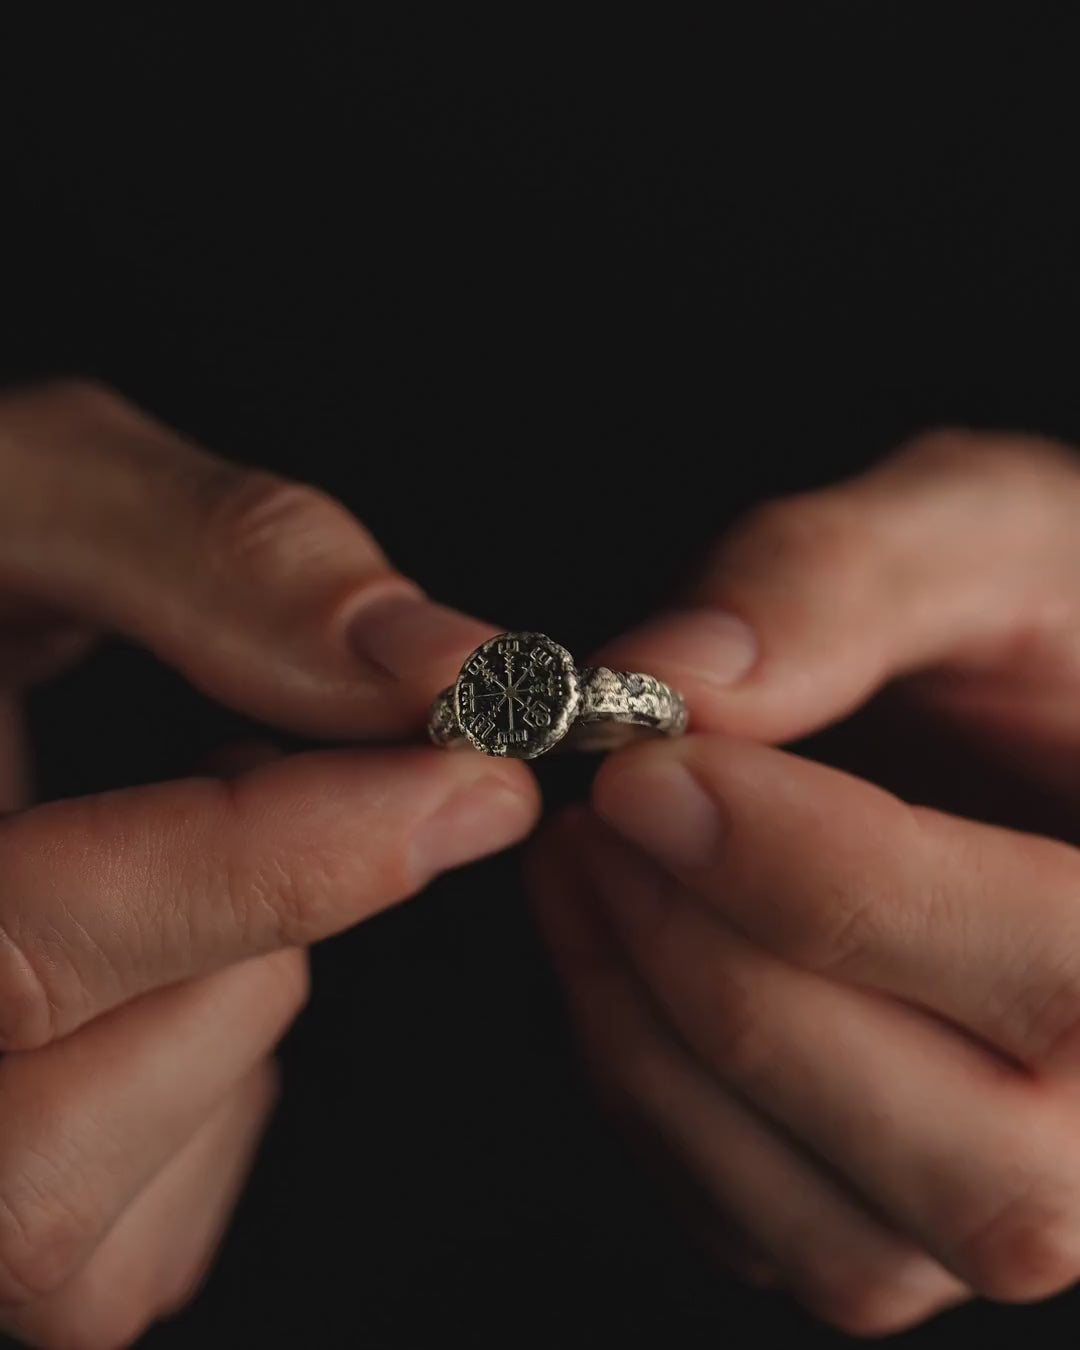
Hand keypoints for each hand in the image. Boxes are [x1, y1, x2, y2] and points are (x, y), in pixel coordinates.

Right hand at [0, 381, 538, 1348]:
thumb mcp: (32, 493)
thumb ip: (219, 559)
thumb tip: (445, 662)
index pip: (23, 950)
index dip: (266, 871)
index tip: (464, 777)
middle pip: (55, 1150)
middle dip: (251, 941)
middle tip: (274, 779)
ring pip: (119, 1212)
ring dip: (237, 998)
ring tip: (194, 846)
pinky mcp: (3, 1213)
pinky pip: (149, 1231)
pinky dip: (219, 1084)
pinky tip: (178, 952)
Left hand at [528, 429, 1079, 1335]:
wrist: (1037, 712)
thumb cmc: (1046, 619)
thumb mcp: (984, 534)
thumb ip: (842, 580)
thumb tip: (670, 679)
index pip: (1042, 971)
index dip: (808, 870)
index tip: (646, 767)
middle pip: (956, 1154)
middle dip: (725, 969)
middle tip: (604, 814)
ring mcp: (1028, 1194)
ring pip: (846, 1238)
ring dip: (664, 1043)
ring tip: (586, 864)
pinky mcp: (905, 1217)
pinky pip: (764, 1232)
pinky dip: (651, 1096)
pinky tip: (609, 943)